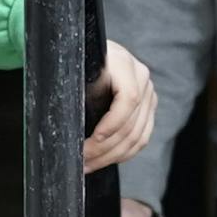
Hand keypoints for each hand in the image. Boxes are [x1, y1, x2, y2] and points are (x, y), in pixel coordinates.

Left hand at [83, 40, 156, 173]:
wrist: (94, 51)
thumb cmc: (81, 59)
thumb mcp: (77, 67)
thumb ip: (78, 88)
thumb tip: (68, 123)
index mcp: (124, 63)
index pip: (128, 98)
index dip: (112, 123)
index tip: (93, 140)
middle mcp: (142, 77)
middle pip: (132, 123)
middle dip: (105, 148)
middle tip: (82, 162)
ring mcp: (148, 93)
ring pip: (138, 136)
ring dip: (112, 156)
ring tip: (89, 165)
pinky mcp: (149, 107)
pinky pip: (142, 137)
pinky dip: (124, 153)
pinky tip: (106, 160)